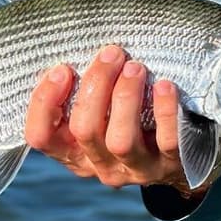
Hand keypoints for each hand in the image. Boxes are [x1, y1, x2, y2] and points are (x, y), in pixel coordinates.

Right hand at [25, 44, 195, 194]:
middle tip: (111, 54)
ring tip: (135, 67)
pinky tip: (164, 85)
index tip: (62, 69)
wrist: (179, 155)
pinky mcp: (169, 165)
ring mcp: (134, 169)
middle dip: (96, 85)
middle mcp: (99, 164)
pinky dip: (164, 111)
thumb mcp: (96, 113)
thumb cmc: (125, 118)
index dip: (44, 103)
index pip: (40, 136)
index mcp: (72, 151)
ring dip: (125, 97)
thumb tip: (72, 51)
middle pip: (84, 130)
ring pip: (120, 140)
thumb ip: (80, 91)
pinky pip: (166, 141)